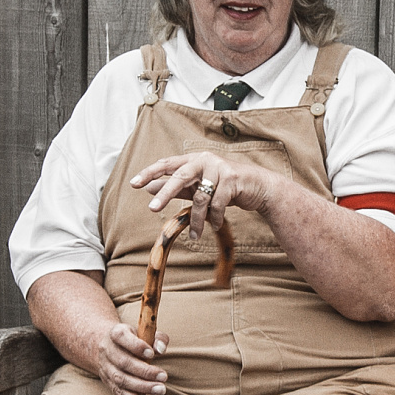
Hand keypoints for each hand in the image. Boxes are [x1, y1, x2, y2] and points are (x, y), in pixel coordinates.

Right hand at [87, 314, 169, 394]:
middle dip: (145, 371)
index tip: (152, 354)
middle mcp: (108, 350)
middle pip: (124, 362)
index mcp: (116, 333)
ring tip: (160, 389)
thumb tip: (161, 349)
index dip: (136, 346)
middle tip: (164, 376)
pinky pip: (120, 393)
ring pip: (121, 380)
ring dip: (142, 387)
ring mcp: (106, 368)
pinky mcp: (108, 382)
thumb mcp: (144, 332)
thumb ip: (157, 338)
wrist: (107, 346)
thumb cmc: (133, 339)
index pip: (122, 337)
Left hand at [131, 150, 266, 242]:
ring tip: (195, 234)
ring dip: (197, 219)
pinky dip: (215, 218)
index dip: (150, 172)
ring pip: (201, 197)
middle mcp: (205, 160)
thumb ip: (177, 188)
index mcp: (194, 159)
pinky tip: (215, 225)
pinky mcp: (233, 179)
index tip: (134, 184)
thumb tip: (150, 188)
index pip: (167, 164)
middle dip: (166, 194)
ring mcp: (220, 168)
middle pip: (180, 176)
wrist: (260, 187)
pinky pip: (218, 204)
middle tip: (152, 209)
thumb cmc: (227, 186)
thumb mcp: (200, 187)